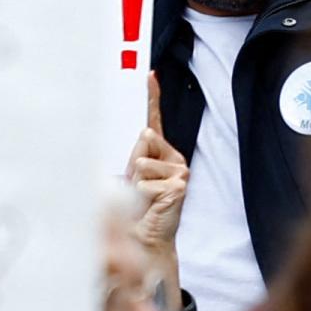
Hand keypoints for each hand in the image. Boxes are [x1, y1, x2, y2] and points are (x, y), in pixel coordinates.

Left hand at [128, 76, 188, 251]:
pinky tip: (150, 204)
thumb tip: (145, 134)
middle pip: (144, 140)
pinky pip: (147, 182)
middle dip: (132, 163)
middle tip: (134, 185)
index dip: (152, 96)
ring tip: (141, 198)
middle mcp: (173, 157)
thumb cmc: (134, 207)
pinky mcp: (180, 185)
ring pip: (142, 163)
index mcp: (158, 151)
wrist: (143, 237)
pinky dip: (141, 195)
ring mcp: (180, 170)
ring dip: (135, 183)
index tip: (148, 74)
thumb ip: (136, 154)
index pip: (154, 120)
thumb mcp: (130, 176)